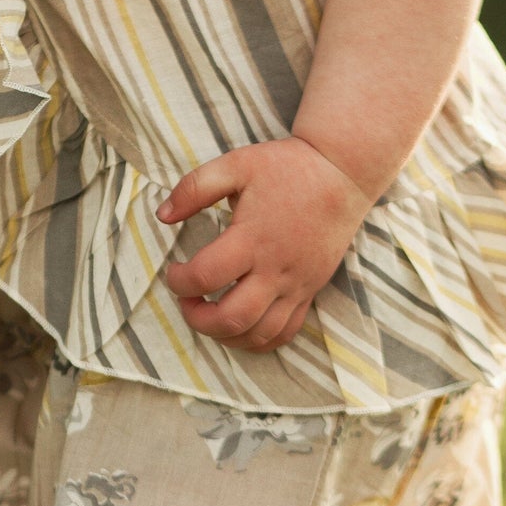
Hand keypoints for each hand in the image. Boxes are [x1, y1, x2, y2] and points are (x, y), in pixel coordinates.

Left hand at [158, 136, 369, 351]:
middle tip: (187, 301)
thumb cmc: (287, 167)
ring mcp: (297, 285)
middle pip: (231, 318)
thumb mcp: (236, 164)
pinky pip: (285, 333)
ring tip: (209, 315)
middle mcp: (276, 269)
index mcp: (252, 239)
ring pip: (258, 334)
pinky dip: (258, 341)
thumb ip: (194, 188)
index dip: (178, 281)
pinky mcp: (310, 291)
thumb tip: (162, 216)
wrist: (343, 173)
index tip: (173, 271)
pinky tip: (239, 327)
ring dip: (225, 335)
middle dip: (197, 320)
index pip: (205, 277)